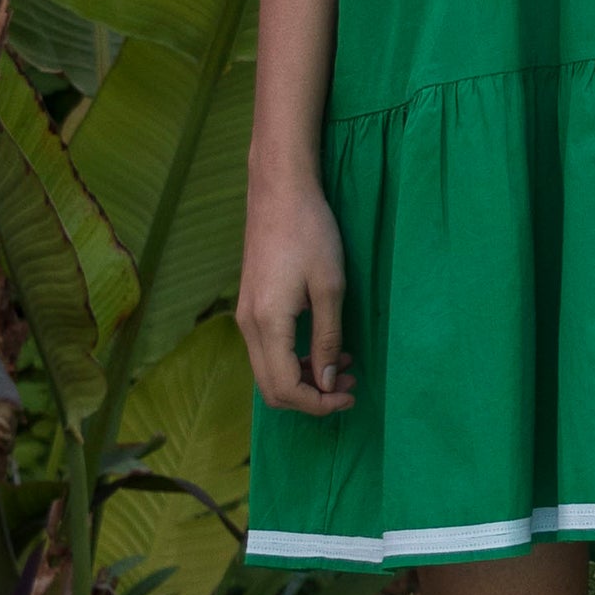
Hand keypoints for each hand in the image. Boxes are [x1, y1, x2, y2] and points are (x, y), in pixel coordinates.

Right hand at [237, 175, 357, 414]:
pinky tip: (323, 344)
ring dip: (304, 377)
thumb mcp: (330, 286)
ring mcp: (245, 315)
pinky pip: (267, 349)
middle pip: (271, 388)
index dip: (318, 403)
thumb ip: (328, 338)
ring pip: (268, 370)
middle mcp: (248, 326)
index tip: (350, 395)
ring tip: (344, 364)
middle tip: (349, 385)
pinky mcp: (250, 304)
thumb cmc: (310, 232)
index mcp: (267, 325)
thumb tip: (329, 383)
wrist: (280, 190)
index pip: (285, 388)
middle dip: (311, 396)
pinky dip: (294, 358)